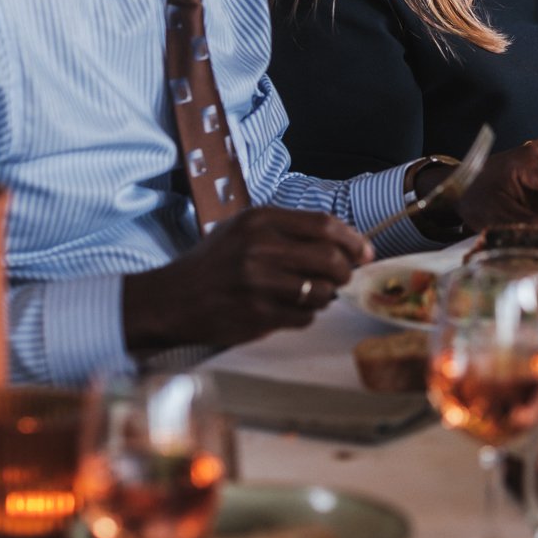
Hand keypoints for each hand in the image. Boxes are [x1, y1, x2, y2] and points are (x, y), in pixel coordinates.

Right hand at [122, 208, 372, 351]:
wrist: (172, 299)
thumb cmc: (214, 262)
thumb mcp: (244, 229)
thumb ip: (288, 230)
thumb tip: (342, 242)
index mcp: (260, 220)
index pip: (324, 225)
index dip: (352, 240)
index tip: (364, 252)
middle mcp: (260, 248)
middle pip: (330, 259)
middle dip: (344, 272)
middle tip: (342, 277)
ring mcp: (259, 284)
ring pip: (321, 292)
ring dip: (324, 296)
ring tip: (311, 294)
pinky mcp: (258, 315)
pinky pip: (304, 317)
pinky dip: (305, 315)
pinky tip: (288, 309)